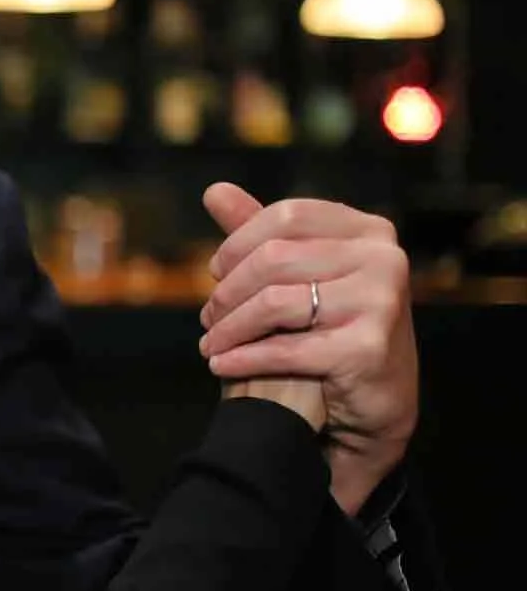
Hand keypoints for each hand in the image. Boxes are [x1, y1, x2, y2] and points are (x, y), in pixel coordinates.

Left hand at [196, 184, 418, 513]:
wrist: (378, 400)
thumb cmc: (333, 327)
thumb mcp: (302, 273)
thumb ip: (260, 232)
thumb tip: (213, 190)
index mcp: (368, 231)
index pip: (286, 216)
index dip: (239, 242)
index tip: (215, 271)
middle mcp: (383, 259)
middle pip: (273, 258)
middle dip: (228, 292)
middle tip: (207, 318)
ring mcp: (380, 302)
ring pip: (273, 303)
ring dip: (228, 328)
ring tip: (210, 344)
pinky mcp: (367, 348)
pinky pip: (285, 349)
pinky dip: (243, 358)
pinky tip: (220, 364)